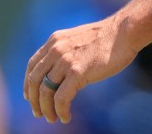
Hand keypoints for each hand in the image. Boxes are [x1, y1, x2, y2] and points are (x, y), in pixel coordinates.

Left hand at [23, 17, 138, 124]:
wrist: (124, 32)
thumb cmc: (107, 37)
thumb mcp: (78, 39)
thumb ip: (66, 51)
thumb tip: (60, 70)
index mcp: (55, 40)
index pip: (32, 65)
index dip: (28, 84)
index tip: (30, 96)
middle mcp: (56, 49)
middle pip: (34, 80)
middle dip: (34, 100)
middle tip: (38, 112)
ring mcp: (66, 60)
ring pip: (45, 91)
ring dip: (46, 109)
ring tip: (52, 118)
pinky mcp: (77, 72)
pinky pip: (61, 98)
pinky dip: (60, 110)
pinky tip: (65, 117)